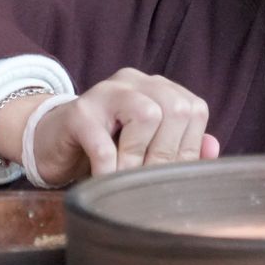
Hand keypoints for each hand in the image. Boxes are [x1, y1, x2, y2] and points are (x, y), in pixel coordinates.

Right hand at [28, 69, 220, 186]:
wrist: (51, 142)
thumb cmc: (105, 147)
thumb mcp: (146, 147)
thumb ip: (180, 146)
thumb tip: (213, 148)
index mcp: (158, 88)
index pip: (193, 110)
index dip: (188, 149)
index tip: (172, 177)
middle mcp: (135, 82)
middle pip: (175, 109)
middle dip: (166, 155)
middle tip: (148, 183)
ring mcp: (105, 92)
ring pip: (147, 114)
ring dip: (140, 158)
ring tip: (126, 180)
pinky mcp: (78, 112)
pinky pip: (104, 142)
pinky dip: (109, 169)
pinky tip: (105, 181)